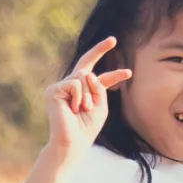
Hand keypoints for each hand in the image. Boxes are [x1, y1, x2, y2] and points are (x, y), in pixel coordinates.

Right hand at [45, 37, 132, 157]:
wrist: (72, 143)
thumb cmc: (87, 128)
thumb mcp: (100, 106)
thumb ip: (99, 87)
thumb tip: (88, 73)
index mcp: (85, 93)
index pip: (100, 79)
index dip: (114, 75)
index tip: (128, 72)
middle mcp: (72, 87)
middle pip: (86, 63)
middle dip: (100, 49)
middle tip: (113, 39)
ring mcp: (61, 87)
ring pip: (83, 77)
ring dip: (88, 96)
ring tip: (82, 110)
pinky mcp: (53, 90)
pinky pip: (75, 84)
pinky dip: (79, 97)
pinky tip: (73, 109)